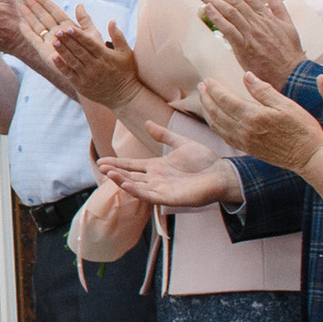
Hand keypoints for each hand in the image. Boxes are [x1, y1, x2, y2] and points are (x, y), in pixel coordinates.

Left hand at [43, 14, 141, 113]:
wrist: (124, 97)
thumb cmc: (125, 72)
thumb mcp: (126, 53)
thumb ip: (118, 36)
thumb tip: (112, 20)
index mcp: (105, 56)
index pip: (90, 44)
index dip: (79, 36)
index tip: (69, 27)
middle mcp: (96, 66)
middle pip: (79, 51)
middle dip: (68, 40)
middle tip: (57, 31)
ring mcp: (87, 76)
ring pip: (72, 61)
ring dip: (62, 51)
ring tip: (54, 41)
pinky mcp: (81, 85)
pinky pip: (69, 74)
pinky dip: (61, 66)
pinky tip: (53, 57)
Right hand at [104, 142, 242, 210]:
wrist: (222, 173)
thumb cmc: (205, 161)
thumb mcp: (181, 143)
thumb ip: (164, 135)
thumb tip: (147, 123)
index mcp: (157, 167)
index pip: (132, 165)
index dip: (118, 163)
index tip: (102, 161)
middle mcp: (156, 179)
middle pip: (130, 176)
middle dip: (115, 172)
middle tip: (100, 166)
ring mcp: (162, 189)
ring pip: (137, 186)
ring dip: (122, 181)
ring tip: (108, 174)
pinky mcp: (169, 198)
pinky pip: (149, 195)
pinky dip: (136, 191)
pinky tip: (126, 184)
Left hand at [191, 0, 304, 91]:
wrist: (292, 74)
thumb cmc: (290, 51)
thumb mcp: (288, 25)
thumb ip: (279, 6)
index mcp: (266, 15)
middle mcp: (257, 21)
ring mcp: (251, 33)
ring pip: (229, 11)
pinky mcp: (245, 47)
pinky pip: (228, 30)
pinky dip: (217, 18)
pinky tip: (206, 9)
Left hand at [196, 68, 322, 171]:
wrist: (309, 157)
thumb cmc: (302, 129)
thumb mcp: (286, 104)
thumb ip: (263, 90)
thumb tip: (246, 76)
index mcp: (253, 116)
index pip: (225, 99)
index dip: (214, 88)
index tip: (208, 79)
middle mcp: (244, 130)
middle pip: (216, 112)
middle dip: (206, 98)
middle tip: (201, 86)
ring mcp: (244, 141)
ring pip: (217, 125)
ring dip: (207, 111)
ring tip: (203, 99)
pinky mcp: (248, 149)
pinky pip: (224, 136)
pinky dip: (215, 126)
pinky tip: (215, 119)